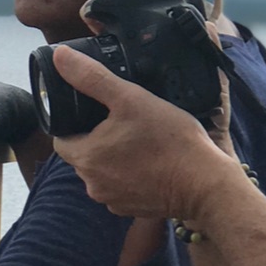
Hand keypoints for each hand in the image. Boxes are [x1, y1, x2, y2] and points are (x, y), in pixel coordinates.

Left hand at [48, 46, 227, 221]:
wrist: (204, 183)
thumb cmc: (169, 141)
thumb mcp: (130, 98)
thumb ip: (92, 77)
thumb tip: (61, 57)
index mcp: (85, 157)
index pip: (61, 139)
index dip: (73, 123)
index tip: (91, 112)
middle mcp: (92, 184)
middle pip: (82, 155)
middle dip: (96, 138)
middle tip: (121, 121)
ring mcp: (112, 200)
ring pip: (102, 172)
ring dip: (113, 158)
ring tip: (138, 140)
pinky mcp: (132, 208)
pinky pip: (122, 188)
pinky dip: (130, 175)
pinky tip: (150, 162)